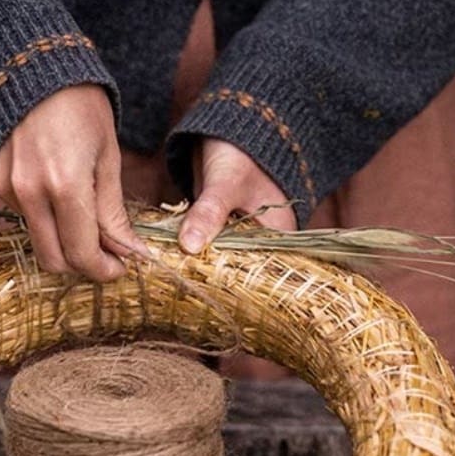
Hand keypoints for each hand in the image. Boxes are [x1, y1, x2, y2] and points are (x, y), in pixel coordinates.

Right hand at [0, 84, 148, 280]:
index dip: (104, 270)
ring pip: (39, 241)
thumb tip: (130, 254)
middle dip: (82, 265)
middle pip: (54, 260)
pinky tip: (59, 191)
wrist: (33, 68)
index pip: (82, 254)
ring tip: (87, 217)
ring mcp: (8, 190)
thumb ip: (113, 213)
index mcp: (64, 186)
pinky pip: (25, 218)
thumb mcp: (108, 158)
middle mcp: (30, 193)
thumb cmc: (81, 107)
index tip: (122, 267)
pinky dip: (47, 218)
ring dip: (64, 241)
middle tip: (107, 254)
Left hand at [179, 138, 296, 379]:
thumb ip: (209, 213)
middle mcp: (264, 242)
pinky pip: (206, 256)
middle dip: (225, 299)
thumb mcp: (226, 182)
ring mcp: (240, 239)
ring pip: (223, 269)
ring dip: (204, 282)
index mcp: (281, 235)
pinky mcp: (218, 232)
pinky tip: (173, 283)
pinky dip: (192, 265)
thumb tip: (190, 247)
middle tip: (202, 327)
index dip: (260, 308)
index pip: (276, 281)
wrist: (231, 125)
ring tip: (184, 313)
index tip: (237, 331)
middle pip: (247, 280)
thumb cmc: (241, 149)